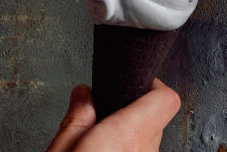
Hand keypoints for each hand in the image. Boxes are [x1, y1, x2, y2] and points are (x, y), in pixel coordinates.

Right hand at [46, 79, 180, 151]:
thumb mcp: (60, 150)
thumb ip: (75, 119)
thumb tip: (83, 94)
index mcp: (126, 136)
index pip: (166, 99)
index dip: (153, 85)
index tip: (134, 81)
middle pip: (157, 119)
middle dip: (136, 110)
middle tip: (110, 111)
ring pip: (150, 141)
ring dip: (133, 135)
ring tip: (104, 139)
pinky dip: (129, 150)